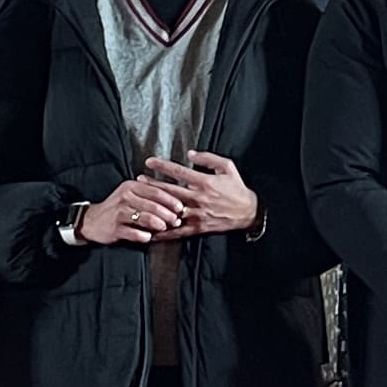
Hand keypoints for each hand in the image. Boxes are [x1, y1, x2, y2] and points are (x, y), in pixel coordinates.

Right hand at [77, 175, 187, 245]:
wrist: (91, 220)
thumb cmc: (117, 207)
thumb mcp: (130, 194)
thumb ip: (149, 194)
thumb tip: (174, 199)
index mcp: (131, 186)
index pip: (156, 191)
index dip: (170, 200)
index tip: (181, 207)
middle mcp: (125, 196)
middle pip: (153, 205)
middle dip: (167, 214)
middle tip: (176, 221)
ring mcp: (119, 212)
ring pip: (145, 218)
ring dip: (158, 224)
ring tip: (165, 228)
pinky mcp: (115, 227)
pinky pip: (134, 232)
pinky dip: (144, 236)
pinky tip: (149, 237)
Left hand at [144, 151, 260, 235]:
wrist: (248, 212)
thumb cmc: (237, 189)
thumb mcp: (228, 167)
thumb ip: (208, 159)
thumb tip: (190, 154)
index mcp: (205, 182)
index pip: (179, 172)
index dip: (162, 166)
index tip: (149, 162)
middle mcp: (199, 198)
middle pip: (170, 191)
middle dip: (152, 185)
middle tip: (138, 180)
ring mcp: (197, 215)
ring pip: (171, 211)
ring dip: (154, 206)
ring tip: (140, 203)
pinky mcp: (198, 228)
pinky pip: (177, 231)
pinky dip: (163, 232)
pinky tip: (151, 230)